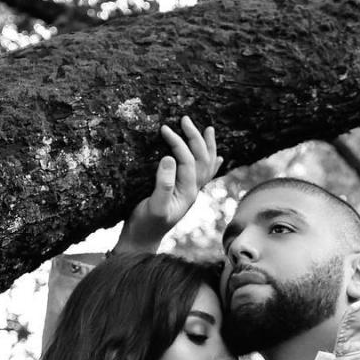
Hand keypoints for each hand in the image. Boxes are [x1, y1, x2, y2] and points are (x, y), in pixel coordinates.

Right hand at [115, 116, 221, 253]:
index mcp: (187, 193)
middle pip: (201, 160)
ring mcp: (189, 192)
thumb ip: (163, 185)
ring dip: (207, 146)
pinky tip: (217, 158)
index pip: (188, 162)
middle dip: (196, 138)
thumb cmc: (145, 225)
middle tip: (185, 118)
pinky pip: (202, 175)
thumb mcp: (154, 206)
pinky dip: (210, 164)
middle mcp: (192, 191)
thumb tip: (169, 158)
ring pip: (205, 166)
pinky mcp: (181, 193)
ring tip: (208, 129)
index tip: (164, 129)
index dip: (178, 144)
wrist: (142, 240)